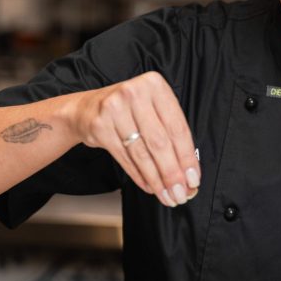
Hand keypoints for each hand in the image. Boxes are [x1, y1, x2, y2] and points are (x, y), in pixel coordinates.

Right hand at [72, 71, 199, 206]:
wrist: (87, 109)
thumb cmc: (128, 109)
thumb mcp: (153, 108)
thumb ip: (171, 133)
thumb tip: (188, 172)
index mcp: (154, 85)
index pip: (177, 127)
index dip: (187, 157)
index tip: (193, 179)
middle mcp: (134, 93)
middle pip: (160, 142)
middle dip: (172, 173)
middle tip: (181, 193)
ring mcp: (114, 109)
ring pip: (142, 153)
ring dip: (157, 179)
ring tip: (166, 194)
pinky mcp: (100, 126)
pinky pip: (125, 158)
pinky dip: (139, 176)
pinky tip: (149, 186)